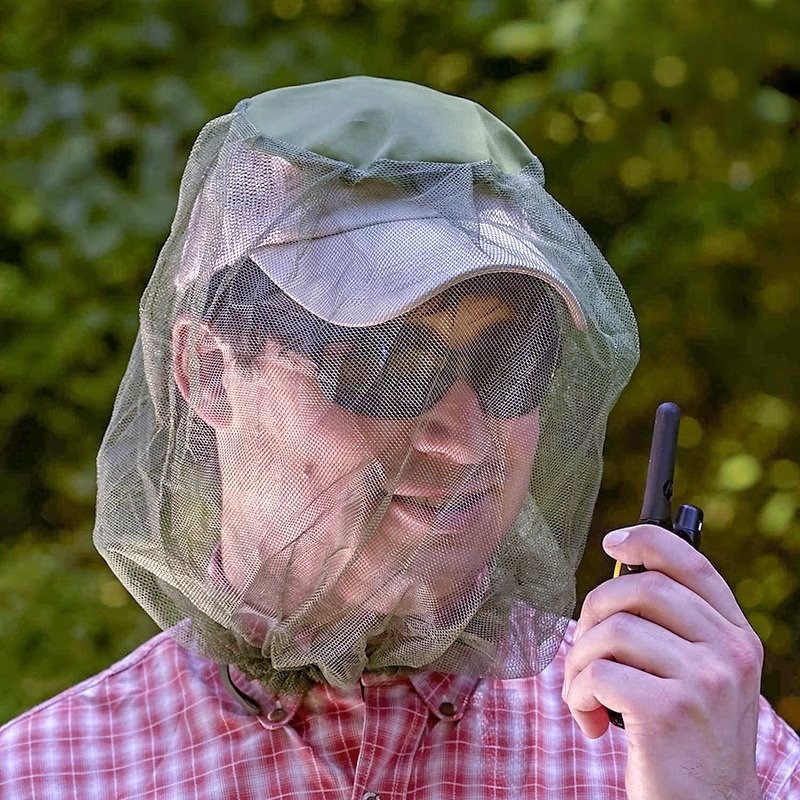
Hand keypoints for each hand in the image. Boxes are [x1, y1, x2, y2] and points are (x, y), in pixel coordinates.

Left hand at [562, 524, 763, 799]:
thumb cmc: (686, 742)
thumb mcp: (698, 678)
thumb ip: (673, 629)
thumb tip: (621, 570)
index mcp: (736, 638)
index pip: (692, 564)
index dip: (648, 540)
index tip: (612, 542)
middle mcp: (728, 653)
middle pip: (638, 589)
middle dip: (592, 614)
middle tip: (584, 654)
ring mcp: (704, 681)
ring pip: (610, 631)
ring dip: (578, 664)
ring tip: (584, 697)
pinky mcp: (669, 711)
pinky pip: (596, 673)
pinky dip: (576, 696)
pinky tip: (590, 721)